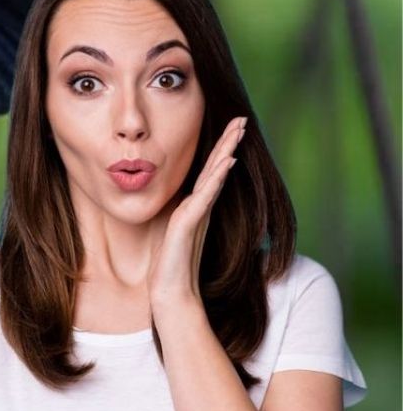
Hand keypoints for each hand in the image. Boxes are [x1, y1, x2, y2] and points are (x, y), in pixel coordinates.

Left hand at [148, 116, 246, 309]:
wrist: (170, 291)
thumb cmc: (168, 264)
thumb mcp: (169, 230)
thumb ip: (176, 214)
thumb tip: (175, 202)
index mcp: (195, 206)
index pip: (210, 170)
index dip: (220, 148)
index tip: (229, 127)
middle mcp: (200, 206)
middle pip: (218, 166)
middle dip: (229, 141)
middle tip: (242, 119)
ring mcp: (198, 212)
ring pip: (216, 175)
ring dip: (226, 150)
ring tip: (237, 129)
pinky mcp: (191, 221)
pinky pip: (206, 193)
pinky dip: (217, 175)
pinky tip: (227, 160)